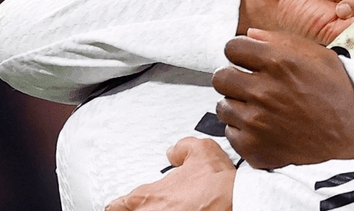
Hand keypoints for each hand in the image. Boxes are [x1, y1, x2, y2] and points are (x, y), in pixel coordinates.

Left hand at [105, 137, 234, 210]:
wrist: (236, 203)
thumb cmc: (217, 185)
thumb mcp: (201, 150)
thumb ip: (182, 147)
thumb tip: (175, 152)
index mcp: (147, 196)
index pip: (116, 206)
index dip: (120, 205)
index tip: (123, 205)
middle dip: (137, 210)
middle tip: (148, 206)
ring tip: (170, 209)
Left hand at [213, 29, 353, 168]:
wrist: (346, 145)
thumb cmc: (337, 99)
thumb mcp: (322, 58)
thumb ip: (283, 41)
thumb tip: (251, 33)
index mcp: (279, 63)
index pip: (232, 47)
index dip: (239, 52)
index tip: (247, 60)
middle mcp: (263, 90)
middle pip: (220, 76)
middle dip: (232, 77)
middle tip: (248, 85)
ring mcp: (255, 121)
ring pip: (223, 106)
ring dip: (237, 105)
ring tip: (259, 108)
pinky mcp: (252, 147)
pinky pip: (230, 133)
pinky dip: (243, 130)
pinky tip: (263, 128)